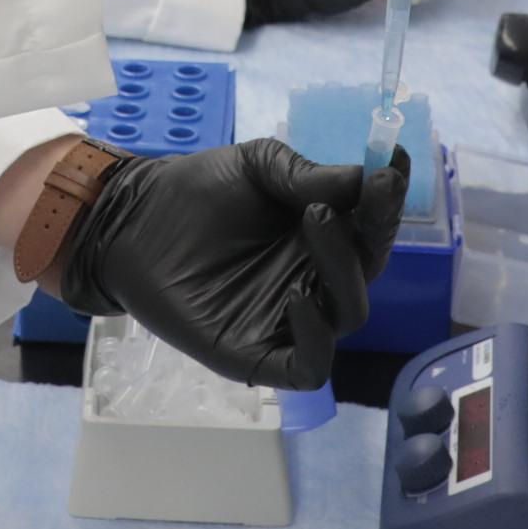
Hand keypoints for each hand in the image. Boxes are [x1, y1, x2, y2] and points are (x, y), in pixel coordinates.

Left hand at [50, 140, 410, 389]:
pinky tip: (297, 297)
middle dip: (373, 230)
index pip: (371, 227)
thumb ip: (308, 175)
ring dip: (343, 271)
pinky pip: (308, 364)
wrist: (133, 220)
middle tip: (353, 194)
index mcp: (321, 236)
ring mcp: (288, 319)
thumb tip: (367, 178)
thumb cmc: (197, 192)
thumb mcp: (258, 166)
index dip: (389, 201)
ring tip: (315, 221)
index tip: (394, 164)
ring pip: (346, 313)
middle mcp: (314, 278)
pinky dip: (316, 339)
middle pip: (367, 270)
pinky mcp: (257, 354)